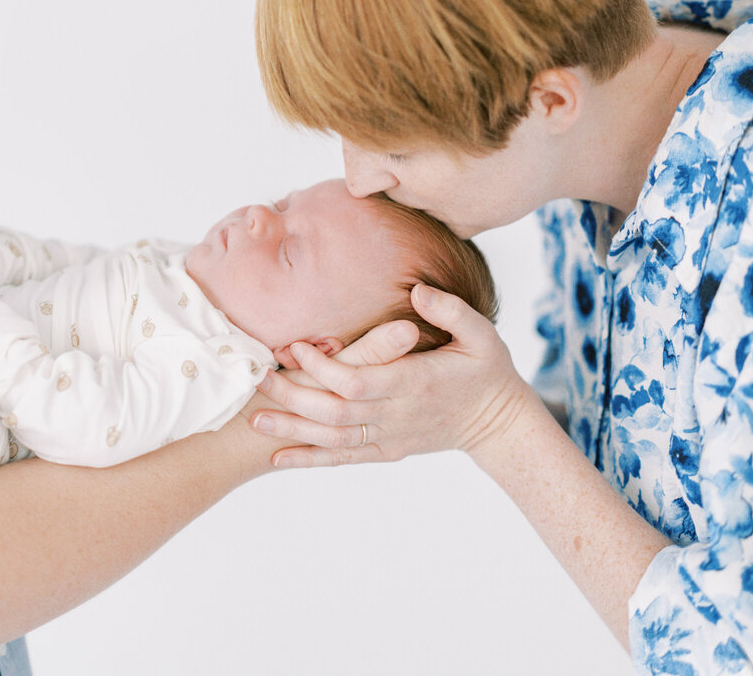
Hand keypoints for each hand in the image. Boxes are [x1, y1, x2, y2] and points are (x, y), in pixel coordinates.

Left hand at [253, 283, 533, 468]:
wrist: (499, 423)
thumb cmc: (488, 370)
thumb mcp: (482, 334)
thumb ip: (451, 311)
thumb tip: (417, 291)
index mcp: (415, 384)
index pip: (359, 381)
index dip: (323, 369)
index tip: (295, 347)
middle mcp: (398, 415)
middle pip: (337, 413)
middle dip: (294, 398)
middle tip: (258, 378)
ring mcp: (391, 437)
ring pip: (335, 440)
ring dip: (293, 431)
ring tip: (254, 419)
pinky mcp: (387, 450)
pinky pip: (344, 459)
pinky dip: (310, 460)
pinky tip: (279, 459)